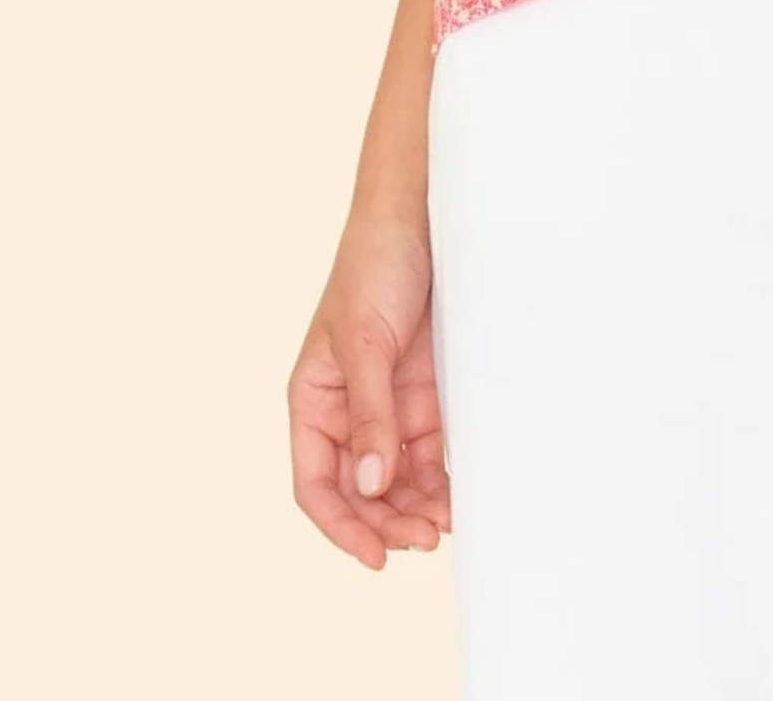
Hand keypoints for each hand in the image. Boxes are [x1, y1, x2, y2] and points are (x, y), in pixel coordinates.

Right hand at [288, 200, 451, 569]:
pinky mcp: (427, 395)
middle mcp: (348, 411)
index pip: (316, 483)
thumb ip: (368, 413)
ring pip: (397, 480)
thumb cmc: (374, 266)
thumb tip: (370, 486)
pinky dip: (441, 480)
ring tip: (446, 526)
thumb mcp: (364, 341)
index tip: (374, 557)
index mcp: (314, 401)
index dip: (341, 526)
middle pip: (361, 491)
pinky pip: (430, 453)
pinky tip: (459, 497)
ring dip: (417, 508)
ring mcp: (389, 405)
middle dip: (388, 522)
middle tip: (424, 539)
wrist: (422, 215)